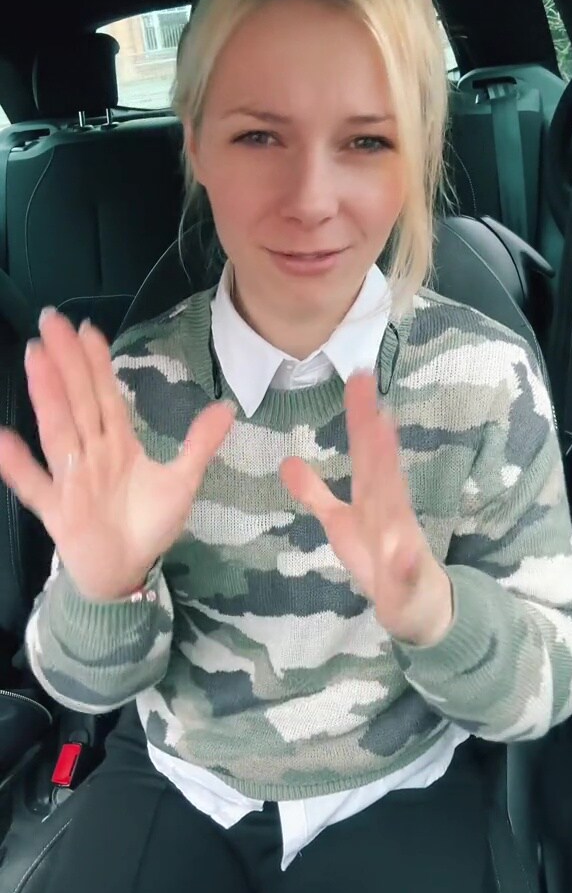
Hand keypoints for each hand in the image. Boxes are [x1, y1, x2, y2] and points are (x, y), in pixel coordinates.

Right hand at [0, 309, 235, 600]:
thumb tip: (228, 408)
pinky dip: (18, 465)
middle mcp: (91, 453)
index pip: (106, 396)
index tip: (87, 329)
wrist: (126, 571)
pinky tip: (3, 439)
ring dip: (47, 395)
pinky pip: (34, 485)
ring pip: (58, 430)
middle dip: (67, 362)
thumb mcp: (181, 483)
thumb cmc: (147, 524)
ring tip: (36, 358)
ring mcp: (71, 478)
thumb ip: (199, 445)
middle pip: (78, 401)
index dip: (97, 363)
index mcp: (118, 444)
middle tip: (52, 321)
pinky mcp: (58, 510)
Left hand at [280, 372, 452, 645]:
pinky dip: (405, 565)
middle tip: (375, 401)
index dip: (360, 416)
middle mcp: (391, 513)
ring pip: (397, 513)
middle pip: (383, 471)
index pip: (366, 451)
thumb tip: (286, 460)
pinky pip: (405, 574)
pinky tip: (403, 555)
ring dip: (392, 484)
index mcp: (374, 496)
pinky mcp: (406, 583)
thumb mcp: (341, 522)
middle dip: (378, 437)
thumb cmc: (380, 557)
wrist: (420, 606)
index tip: (358, 376)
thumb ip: (315, 493)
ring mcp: (402, 547)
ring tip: (388, 448)